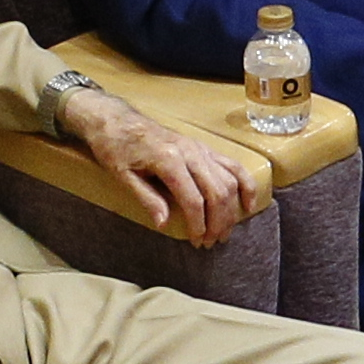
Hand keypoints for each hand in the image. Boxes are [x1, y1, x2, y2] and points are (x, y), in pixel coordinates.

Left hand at [61, 85, 271, 242]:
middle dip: (218, 221)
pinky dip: (244, 184)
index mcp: (168, 158)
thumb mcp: (123, 176)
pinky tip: (248, 204)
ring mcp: (199, 148)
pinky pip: (232, 165)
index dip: (198, 224)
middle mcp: (189, 151)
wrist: (116, 120)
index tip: (197, 241)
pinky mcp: (203, 147)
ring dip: (230, 209)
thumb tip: (164, 224)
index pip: (193, 199)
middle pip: (216, 191)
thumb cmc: (116, 147)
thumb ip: (147, 199)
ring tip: (224, 232)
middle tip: (211, 243)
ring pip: (228, 180)